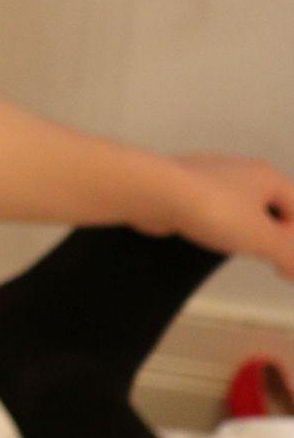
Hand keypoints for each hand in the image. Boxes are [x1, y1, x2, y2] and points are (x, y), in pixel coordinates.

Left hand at [133, 151, 293, 282]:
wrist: (156, 191)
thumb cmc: (216, 210)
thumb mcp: (262, 238)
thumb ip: (289, 255)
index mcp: (267, 176)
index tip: (287, 267)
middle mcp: (242, 170)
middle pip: (270, 207)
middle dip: (273, 235)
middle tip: (269, 260)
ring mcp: (211, 176)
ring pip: (240, 207)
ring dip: (245, 231)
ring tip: (238, 250)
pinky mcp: (185, 187)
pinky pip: (212, 209)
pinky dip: (218, 225)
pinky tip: (209, 239)